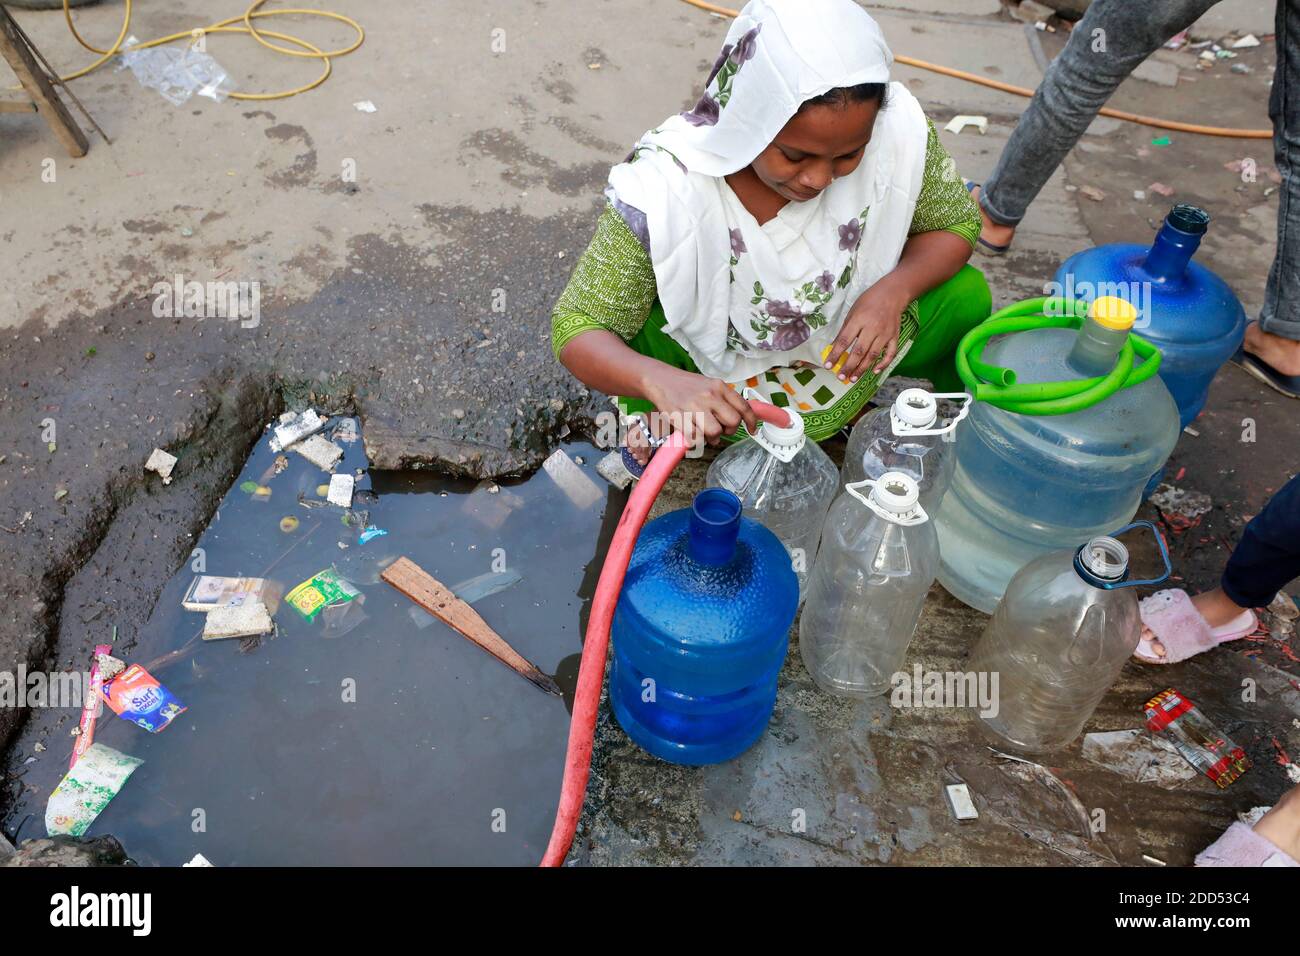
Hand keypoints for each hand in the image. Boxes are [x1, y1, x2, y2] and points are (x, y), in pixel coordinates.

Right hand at [637, 366, 758, 458]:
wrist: (660, 380)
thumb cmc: (686, 385)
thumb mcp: (710, 385)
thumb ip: (725, 398)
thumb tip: (740, 416)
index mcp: (719, 387)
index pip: (743, 407)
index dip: (751, 421)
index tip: (752, 430)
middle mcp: (710, 396)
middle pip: (732, 422)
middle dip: (729, 430)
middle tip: (721, 430)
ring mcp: (695, 407)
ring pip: (715, 432)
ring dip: (712, 437)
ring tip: (704, 432)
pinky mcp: (681, 418)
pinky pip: (696, 438)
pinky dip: (695, 439)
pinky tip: (692, 431)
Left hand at [823, 281, 908, 382]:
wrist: (892, 294)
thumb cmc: (869, 301)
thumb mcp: (852, 312)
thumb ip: (844, 330)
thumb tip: (834, 347)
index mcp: (859, 320)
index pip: (844, 341)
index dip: (835, 355)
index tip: (828, 366)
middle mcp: (872, 328)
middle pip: (859, 351)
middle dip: (848, 366)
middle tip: (841, 378)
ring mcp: (885, 333)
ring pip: (873, 355)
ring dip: (862, 369)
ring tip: (853, 378)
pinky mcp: (894, 336)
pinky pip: (890, 353)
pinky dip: (883, 363)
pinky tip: (875, 371)